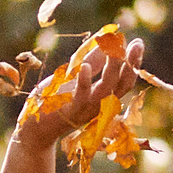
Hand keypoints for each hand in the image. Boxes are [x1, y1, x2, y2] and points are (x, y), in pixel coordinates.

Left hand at [15, 32, 145, 145]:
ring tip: (116, 48)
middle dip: (131, 64)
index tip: (138, 43)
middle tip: (137, 44)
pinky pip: (79, 97)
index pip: (125, 81)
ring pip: (105, 89)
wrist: (35, 131)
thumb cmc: (55, 102)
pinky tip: (83, 66)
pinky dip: (83, 82)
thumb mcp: (75, 78)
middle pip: (122, 85)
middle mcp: (99, 105)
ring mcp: (85, 109)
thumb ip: (91, 63)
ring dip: (113, 68)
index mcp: (103, 98)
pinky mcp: (69, 111)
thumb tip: (105, 41)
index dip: (133, 63)